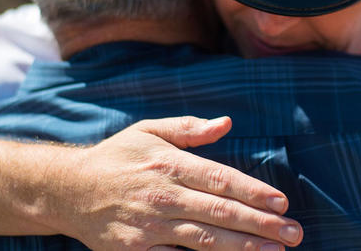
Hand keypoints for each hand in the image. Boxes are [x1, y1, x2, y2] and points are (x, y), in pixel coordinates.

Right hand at [49, 116, 302, 249]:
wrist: (67, 190)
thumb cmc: (116, 157)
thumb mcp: (149, 130)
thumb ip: (190, 129)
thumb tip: (227, 123)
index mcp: (170, 164)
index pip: (221, 179)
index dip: (254, 192)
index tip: (282, 202)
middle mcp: (163, 195)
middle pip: (221, 212)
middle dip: (261, 224)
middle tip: (294, 233)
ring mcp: (150, 227)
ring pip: (206, 239)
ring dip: (244, 246)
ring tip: (276, 250)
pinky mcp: (137, 250)